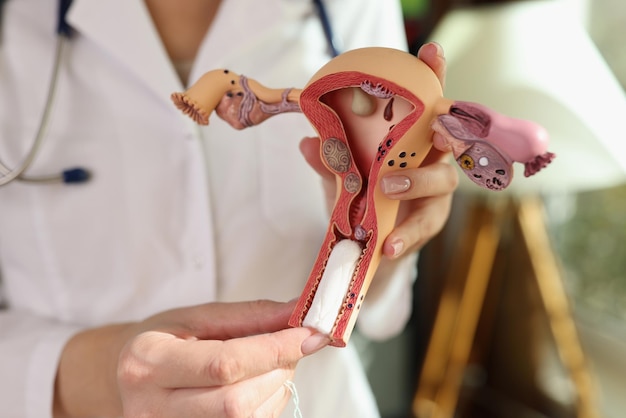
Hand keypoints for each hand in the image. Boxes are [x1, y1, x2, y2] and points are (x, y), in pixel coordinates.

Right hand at [54, 300, 327, 417]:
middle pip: (235, 402)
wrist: (125, 375)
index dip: (275, 350)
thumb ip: (250, 316)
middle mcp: (150, 407)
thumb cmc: (165, 340)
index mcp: (148, 361)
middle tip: (291, 346)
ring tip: (270, 364)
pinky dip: (266, 406)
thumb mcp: (198, 316)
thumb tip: (299, 311)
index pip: (223, 364)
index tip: (311, 334)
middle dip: (278, 371)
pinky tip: (259, 387)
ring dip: (275, 389)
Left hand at [299, 42, 457, 258]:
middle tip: (436, 130)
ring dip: (417, 181)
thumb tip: (307, 143)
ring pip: (442, 180)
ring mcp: (434, 191)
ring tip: (388, 189)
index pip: (425, 101)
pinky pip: (425, 226)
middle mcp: (429, 158)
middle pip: (449, 136)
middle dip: (446, 128)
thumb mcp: (341, 176)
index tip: (430, 52)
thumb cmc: (361, 198)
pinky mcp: (430, 222)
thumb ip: (330, 160)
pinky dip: (407, 235)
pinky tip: (390, 245)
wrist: (367, 244)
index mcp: (410, 137)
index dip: (432, 75)